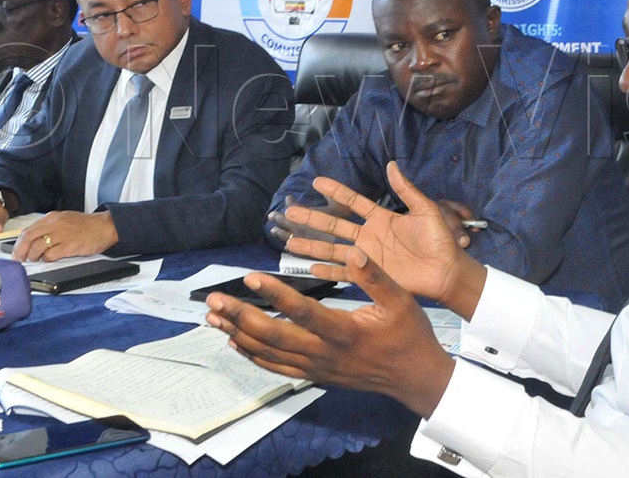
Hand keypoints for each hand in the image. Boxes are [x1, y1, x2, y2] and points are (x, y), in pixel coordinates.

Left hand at [11, 211, 119, 261]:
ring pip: (37, 247)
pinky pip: (51, 255)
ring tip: (37, 259)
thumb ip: (50, 227)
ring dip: (34, 256)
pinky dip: (47, 259)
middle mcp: (56, 224)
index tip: (17, 251)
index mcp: (53, 217)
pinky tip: (51, 258)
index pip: (29, 230)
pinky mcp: (70, 246)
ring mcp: (63, 235)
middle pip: (29, 237)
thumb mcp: (66, 220)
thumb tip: (34, 240)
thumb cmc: (88, 226)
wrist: (107, 226)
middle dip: (21, 250)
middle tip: (20, 259)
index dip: (19, 243)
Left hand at [205, 246, 455, 417]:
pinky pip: (277, 368)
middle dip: (240, 317)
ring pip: (269, 353)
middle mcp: (324, 353)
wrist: (414, 378)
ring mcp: (317, 368)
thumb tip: (354, 251)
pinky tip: (235, 342)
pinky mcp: (315, 376)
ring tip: (213, 317)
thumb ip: (375, 276)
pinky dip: (253, 355)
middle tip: (214, 300)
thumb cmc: (409, 335)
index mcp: (344, 332)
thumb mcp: (402, 300)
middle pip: (273, 336)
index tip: (250, 277)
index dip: (274, 294)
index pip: (302, 311)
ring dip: (239, 334)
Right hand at [284, 161, 486, 319]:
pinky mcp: (371, 275)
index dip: (335, 191)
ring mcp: (368, 256)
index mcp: (381, 218)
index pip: (353, 202)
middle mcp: (369, 236)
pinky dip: (328, 271)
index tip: (316, 181)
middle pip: (335, 225)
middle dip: (312, 218)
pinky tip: (311, 268)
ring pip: (333, 249)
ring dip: (312, 246)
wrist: (447, 270)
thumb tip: (391, 164)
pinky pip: (345, 273)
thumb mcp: (426, 210)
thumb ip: (406, 190)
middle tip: (291, 211)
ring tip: (290, 242)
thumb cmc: (441, 240)